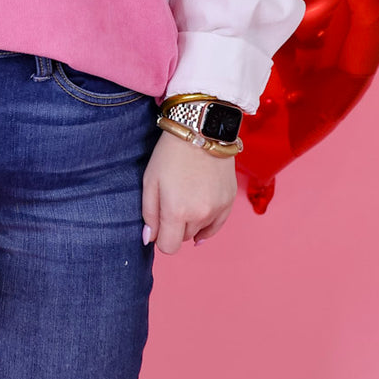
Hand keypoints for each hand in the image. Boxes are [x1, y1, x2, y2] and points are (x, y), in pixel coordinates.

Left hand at [142, 129, 237, 253]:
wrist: (201, 130)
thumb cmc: (170, 154)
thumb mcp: (150, 181)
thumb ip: (149, 214)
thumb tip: (150, 239)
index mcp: (176, 212)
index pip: (168, 247)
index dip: (160, 239)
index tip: (159, 226)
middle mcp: (199, 215)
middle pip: (184, 239)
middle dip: (175, 228)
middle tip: (171, 204)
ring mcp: (217, 209)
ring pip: (199, 231)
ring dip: (191, 223)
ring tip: (186, 198)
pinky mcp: (229, 201)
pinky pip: (217, 226)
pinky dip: (207, 225)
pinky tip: (200, 217)